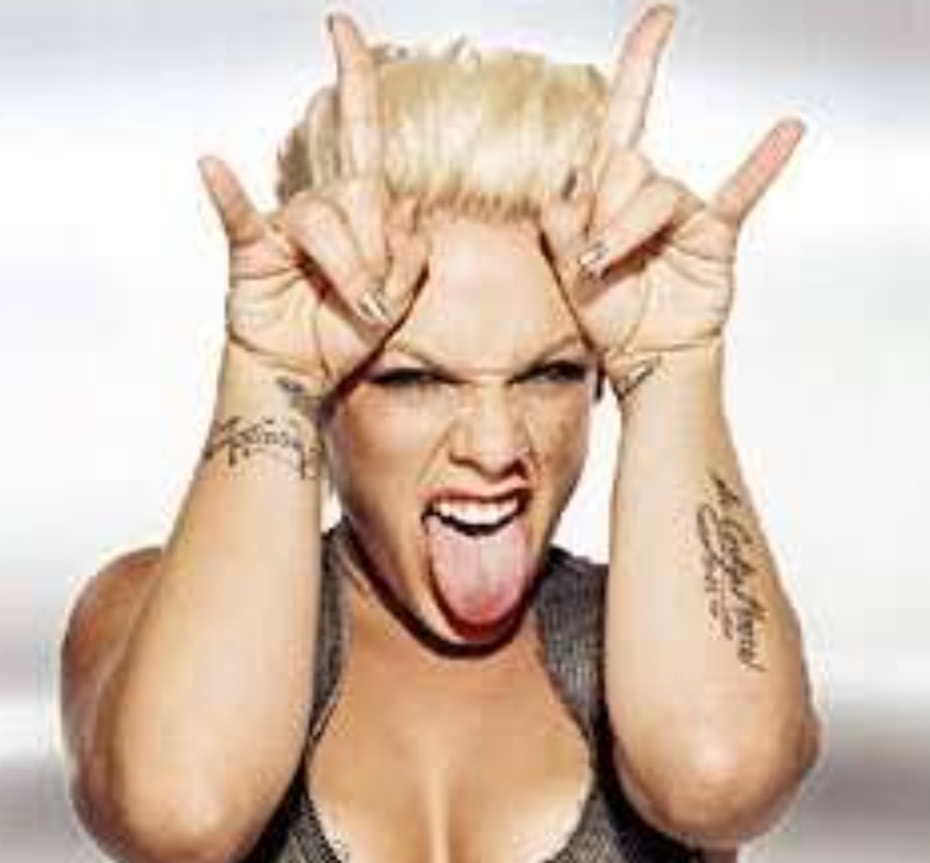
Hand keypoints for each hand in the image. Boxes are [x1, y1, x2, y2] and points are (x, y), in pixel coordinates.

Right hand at [198, 13, 428, 401]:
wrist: (300, 376)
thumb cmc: (342, 335)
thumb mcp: (397, 303)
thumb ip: (412, 259)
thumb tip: (406, 213)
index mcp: (361, 211)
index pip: (363, 135)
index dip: (356, 79)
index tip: (344, 27)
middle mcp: (322, 207)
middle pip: (360, 192)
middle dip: (376, 252)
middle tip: (373, 301)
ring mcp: (282, 224)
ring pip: (322, 218)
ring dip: (347, 268)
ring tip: (353, 307)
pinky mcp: (249, 248)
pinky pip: (237, 215)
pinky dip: (227, 192)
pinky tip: (212, 165)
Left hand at [540, 4, 802, 385]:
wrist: (646, 359)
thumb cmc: (611, 315)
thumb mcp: (567, 270)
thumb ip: (560, 221)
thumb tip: (567, 172)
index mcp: (611, 191)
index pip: (622, 117)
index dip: (638, 65)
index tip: (661, 18)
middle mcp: (649, 191)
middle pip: (622, 164)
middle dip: (599, 213)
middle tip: (593, 258)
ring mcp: (685, 210)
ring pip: (654, 190)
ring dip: (624, 230)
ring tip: (607, 265)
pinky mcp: (715, 234)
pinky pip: (741, 193)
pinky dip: (762, 163)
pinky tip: (786, 130)